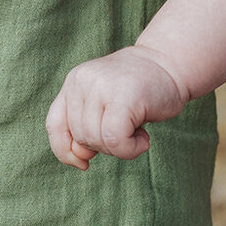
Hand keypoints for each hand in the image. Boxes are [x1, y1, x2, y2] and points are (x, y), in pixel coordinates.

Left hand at [46, 46, 188, 169]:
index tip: (83, 162)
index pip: (54, 125)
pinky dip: (129, 150)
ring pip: (96, 140)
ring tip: (138, 130)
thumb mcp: (105, 105)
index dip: (64, 150)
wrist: (171, 64)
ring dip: (120, 148)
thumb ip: (86, 128)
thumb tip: (79, 157)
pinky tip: (144, 139)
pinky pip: (114, 140)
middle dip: (103, 146)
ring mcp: (101, 86)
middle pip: (80, 137)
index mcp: (74, 82)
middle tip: (128, 131)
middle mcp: (83, 81)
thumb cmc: (140, 91)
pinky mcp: (123, 97)